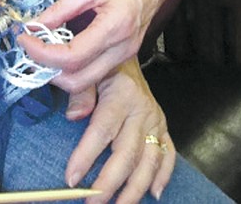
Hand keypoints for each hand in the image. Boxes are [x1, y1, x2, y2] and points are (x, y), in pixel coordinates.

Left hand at [19, 0, 196, 91]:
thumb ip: (61, 8)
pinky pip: (95, 72)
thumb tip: (35, 25)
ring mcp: (126, 55)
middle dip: (48, 71)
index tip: (23, 38)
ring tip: (40, 52)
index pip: (71, 57)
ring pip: (87, 81)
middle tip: (28, 50)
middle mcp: (122, 49)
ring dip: (59, 73)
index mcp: (114, 28)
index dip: (42, 53)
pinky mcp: (125, 55)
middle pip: (78, 80)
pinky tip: (59, 52)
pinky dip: (74, 69)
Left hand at [65, 61, 173, 202]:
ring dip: (135, 188)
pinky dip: (163, 175)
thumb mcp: (88, 73)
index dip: (87, 156)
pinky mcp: (163, 126)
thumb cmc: (103, 67)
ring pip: (149, 160)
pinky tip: (154, 193)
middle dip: (110, 183)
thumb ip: (80, 94)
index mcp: (122, 95)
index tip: (72, 178)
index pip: (103, 130)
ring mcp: (156, 120)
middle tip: (92, 202)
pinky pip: (168, 154)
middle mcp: (142, 109)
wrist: (125, 53)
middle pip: (127, 153)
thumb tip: (73, 117)